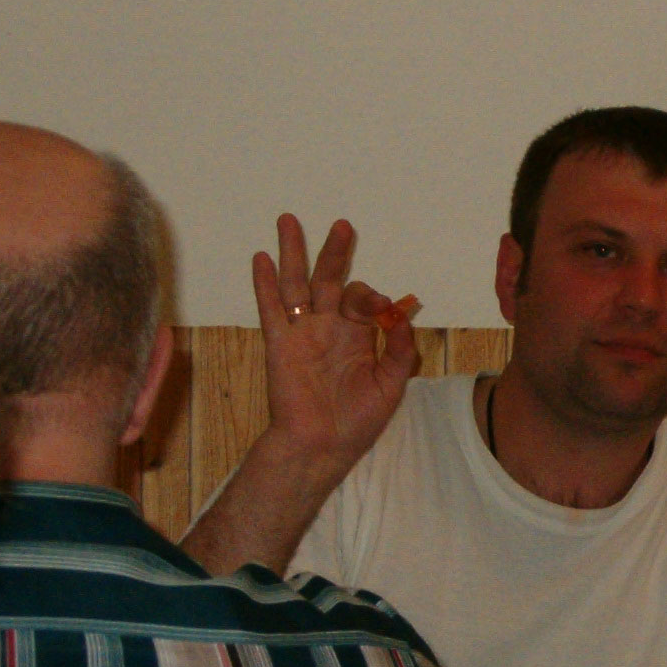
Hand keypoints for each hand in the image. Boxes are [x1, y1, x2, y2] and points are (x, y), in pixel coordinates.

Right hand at [251, 214, 416, 484]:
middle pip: (329, 279)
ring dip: (293, 253)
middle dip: (334, 252)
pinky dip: (265, 283)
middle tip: (341, 225)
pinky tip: (261, 258)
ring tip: (289, 221)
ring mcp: (302, 333)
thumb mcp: (392, 383)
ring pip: (296, 284)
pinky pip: (271, 309)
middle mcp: (328, 327)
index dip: (373, 297)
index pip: (363, 300)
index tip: (382, 311)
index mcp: (356, 335)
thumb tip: (404, 315)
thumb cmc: (358, 420)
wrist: (324, 446)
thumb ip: (401, 349)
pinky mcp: (280, 344)